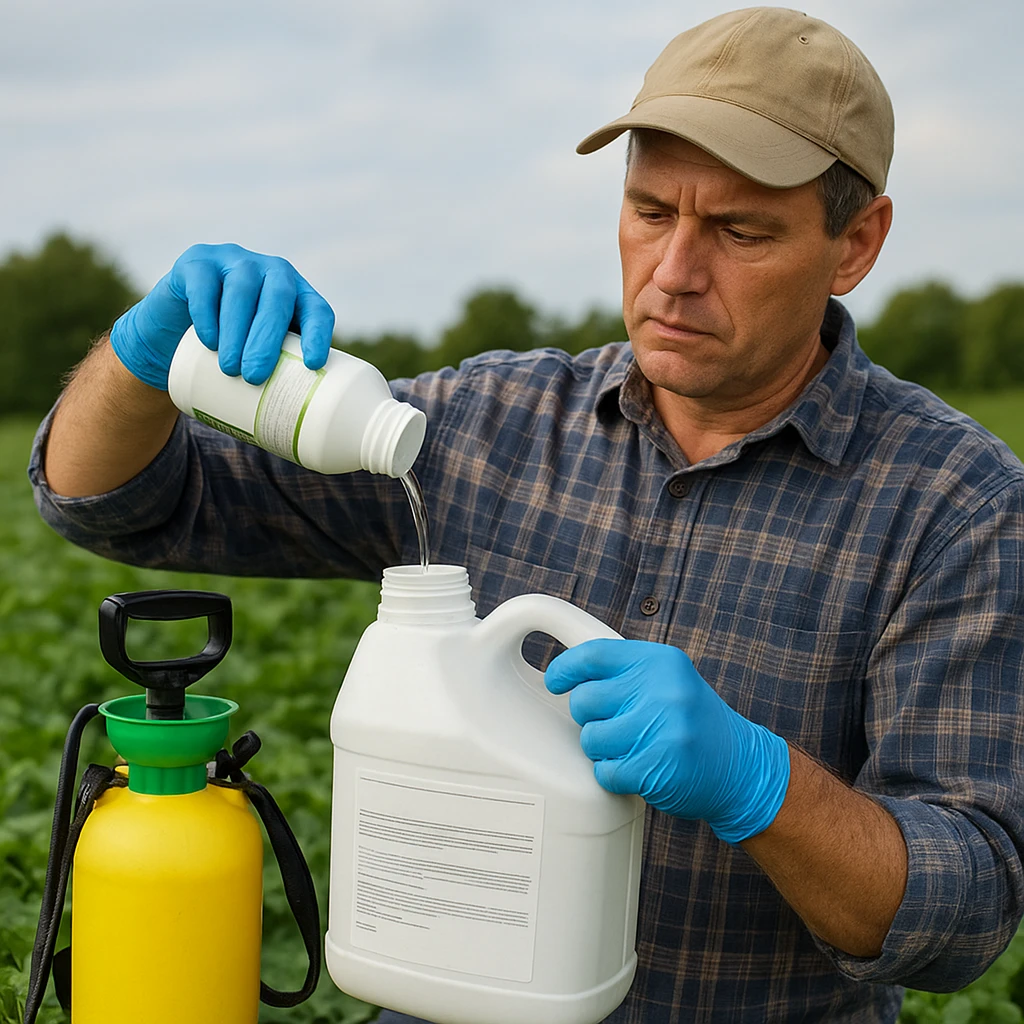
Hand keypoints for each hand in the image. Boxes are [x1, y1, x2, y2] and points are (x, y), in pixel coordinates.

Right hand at [109, 243, 335, 389]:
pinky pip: (204, 284)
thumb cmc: (230, 354)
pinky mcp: (196, 263)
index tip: (312, 364)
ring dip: (238, 331)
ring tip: (230, 370)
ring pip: (242, 291)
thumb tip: (304, 438)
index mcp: (296, 296)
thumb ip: (283, 382)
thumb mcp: (260, 361)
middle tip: (254, 377)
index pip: (317, 310)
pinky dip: (207, 313)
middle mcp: (271, 272)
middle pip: (278, 300)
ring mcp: (234, 261)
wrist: (173, 336)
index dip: (318, 333)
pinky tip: (209, 339)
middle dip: (267, 340)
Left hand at [545, 639, 790, 843]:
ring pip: (590, 738)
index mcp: (660, 661)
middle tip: (613, 723)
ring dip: (601, 748)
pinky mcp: (656, 768)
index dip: (566, 668)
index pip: (594, 654)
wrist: (740, 766)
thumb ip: (625, 672)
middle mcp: (661, 690)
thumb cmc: (691, 720)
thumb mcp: (667, 679)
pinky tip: (636, 769)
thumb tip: (568, 672)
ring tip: (629, 747)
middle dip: (589, 716)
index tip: (555, 681)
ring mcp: (660, 729)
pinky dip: (613, 775)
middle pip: (584, 700)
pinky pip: (604, 772)